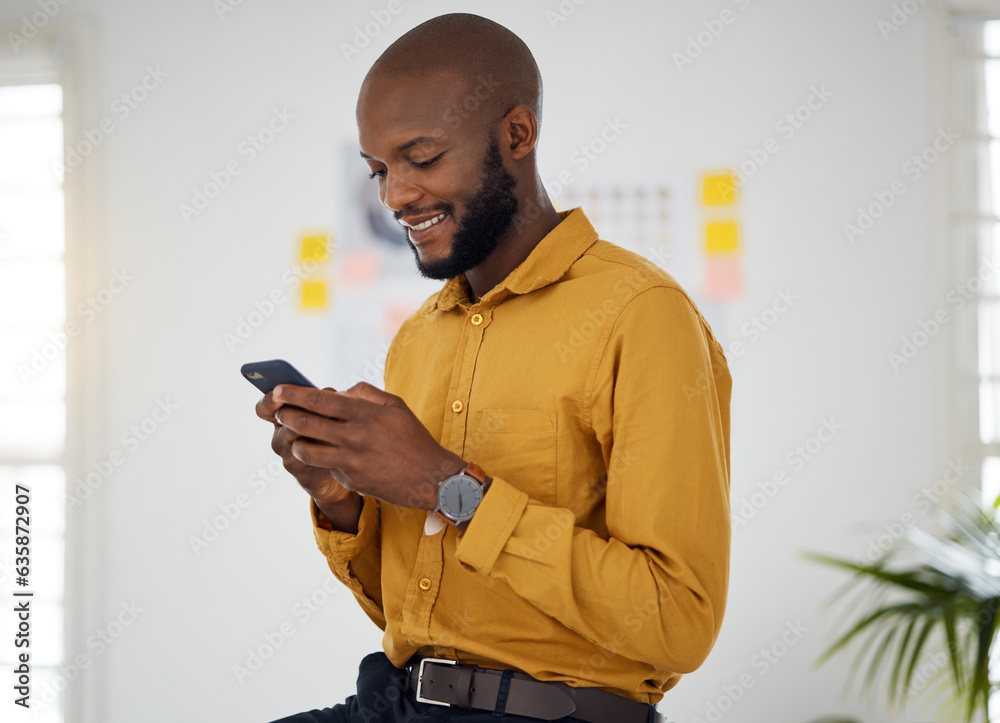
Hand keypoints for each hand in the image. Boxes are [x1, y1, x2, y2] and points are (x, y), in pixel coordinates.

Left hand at [271, 381, 465, 509]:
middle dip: (285, 415)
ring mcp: (350, 460)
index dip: (294, 393)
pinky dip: (320, 457)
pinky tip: (323, 453)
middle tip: (277, 411)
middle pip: (305, 423)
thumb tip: (340, 392)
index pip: (319, 400)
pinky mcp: (350, 479)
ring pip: (306, 450)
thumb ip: (365, 393)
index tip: (277, 390)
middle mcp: (354, 436)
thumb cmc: (413, 438)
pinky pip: (325, 465)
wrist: (430, 478)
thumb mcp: (396, 406)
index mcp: (365, 413)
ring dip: (295, 440)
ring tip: (294, 435)